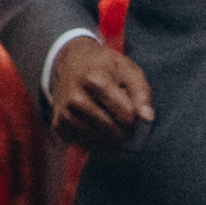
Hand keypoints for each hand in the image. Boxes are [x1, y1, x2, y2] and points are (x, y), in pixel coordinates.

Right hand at [50, 35, 156, 149]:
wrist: (69, 62)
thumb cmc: (105, 66)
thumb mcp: (128, 70)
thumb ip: (142, 93)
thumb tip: (147, 118)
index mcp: (95, 81)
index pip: (126, 116)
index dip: (135, 116)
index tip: (132, 107)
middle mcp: (75, 99)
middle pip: (112, 131)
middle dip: (124, 129)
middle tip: (124, 118)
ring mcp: (65, 113)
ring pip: (98, 140)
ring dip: (109, 135)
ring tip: (109, 117)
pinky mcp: (58, 125)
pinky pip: (84, 143)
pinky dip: (93, 137)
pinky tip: (94, 122)